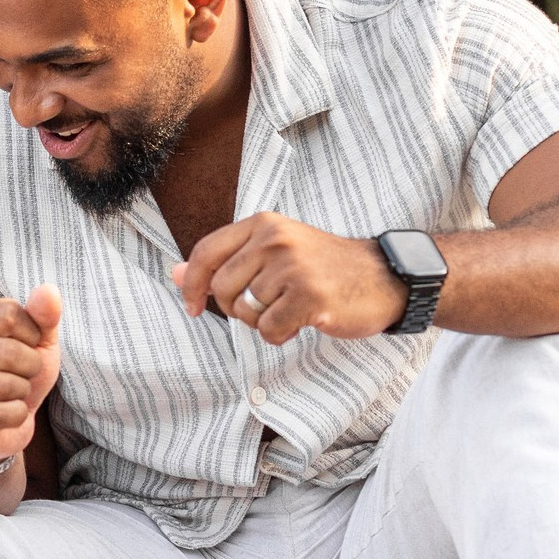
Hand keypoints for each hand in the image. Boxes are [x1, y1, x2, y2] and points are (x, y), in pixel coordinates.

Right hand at [0, 285, 62, 466]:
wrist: (4, 423)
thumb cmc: (18, 373)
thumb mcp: (37, 340)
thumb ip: (43, 315)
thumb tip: (48, 290)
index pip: (10, 314)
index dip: (31, 334)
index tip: (25, 345)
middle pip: (10, 351)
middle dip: (30, 367)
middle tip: (20, 373)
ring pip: (8, 385)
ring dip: (23, 391)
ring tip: (11, 392)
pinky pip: (6, 414)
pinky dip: (17, 415)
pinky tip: (4, 413)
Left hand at [171, 214, 404, 344]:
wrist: (384, 277)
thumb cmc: (325, 268)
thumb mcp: (274, 253)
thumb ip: (225, 261)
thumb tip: (173, 274)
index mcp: (263, 224)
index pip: (206, 252)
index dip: (191, 284)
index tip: (191, 306)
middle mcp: (275, 239)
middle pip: (223, 289)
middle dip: (239, 308)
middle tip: (270, 306)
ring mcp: (293, 266)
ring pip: (247, 312)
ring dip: (265, 322)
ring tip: (292, 308)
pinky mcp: (309, 295)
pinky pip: (269, 330)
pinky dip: (281, 334)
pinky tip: (304, 320)